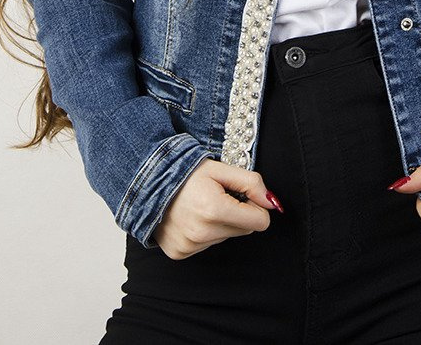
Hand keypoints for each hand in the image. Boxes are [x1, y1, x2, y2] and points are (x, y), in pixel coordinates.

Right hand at [152, 158, 282, 259]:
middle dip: (238, 213)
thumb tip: (272, 202)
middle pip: (244, 230)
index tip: (243, 195)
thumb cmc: (186, 173)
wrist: (148, 181)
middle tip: (219, 196)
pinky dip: (205, 232)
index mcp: (214, 209)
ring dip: (220, 223)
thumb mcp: (221, 169)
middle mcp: (201, 232)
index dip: (255, 206)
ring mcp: (189, 245)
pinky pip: (207, 245)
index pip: (259, 222)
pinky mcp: (180, 253)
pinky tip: (192, 217)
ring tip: (202, 205)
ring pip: (225, 237)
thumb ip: (251, 183)